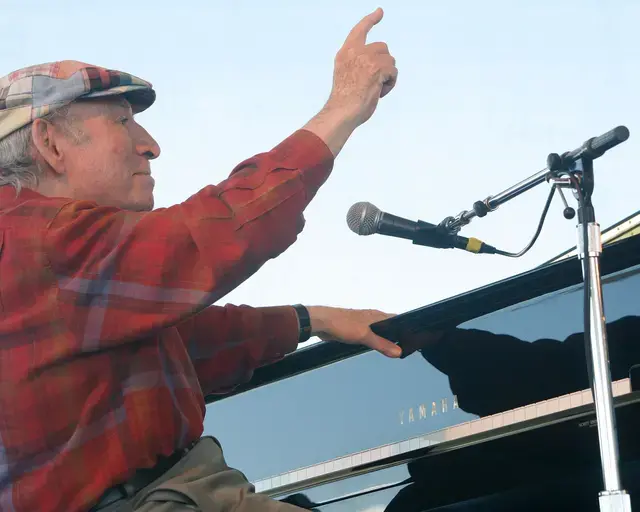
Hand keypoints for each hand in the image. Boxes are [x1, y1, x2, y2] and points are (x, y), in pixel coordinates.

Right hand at [302, 8, 397, 155]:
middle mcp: (355, 51)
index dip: (371, 20)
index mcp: (345, 53)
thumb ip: (358, 65)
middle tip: (375, 82)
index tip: (380, 12)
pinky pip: (393, 72)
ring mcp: (366, 58)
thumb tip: (380, 67)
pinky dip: (390, 84)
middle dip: (384, 64)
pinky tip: (379, 93)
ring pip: (390, 60)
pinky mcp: (377, 67)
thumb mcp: (346, 76)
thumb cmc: (344, 102)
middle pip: (382, 48)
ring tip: (375, 89)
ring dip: (387, 76)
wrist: (342, 111)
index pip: (359, 30)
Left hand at [307, 306, 400, 357]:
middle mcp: (371, 318)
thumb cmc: (342, 323)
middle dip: (395, 336)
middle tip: (402, 349)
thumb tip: (398, 351)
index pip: (396, 319)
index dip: (405, 328)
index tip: (412, 339)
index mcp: (376, 315)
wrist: (321, 323)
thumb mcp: (365, 336)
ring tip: (391, 351)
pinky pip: (368, 337)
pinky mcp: (354, 330)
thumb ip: (382, 344)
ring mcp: (363, 324)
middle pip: (388, 327)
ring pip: (378, 332)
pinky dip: (372, 342)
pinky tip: (373, 349)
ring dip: (383, 340)